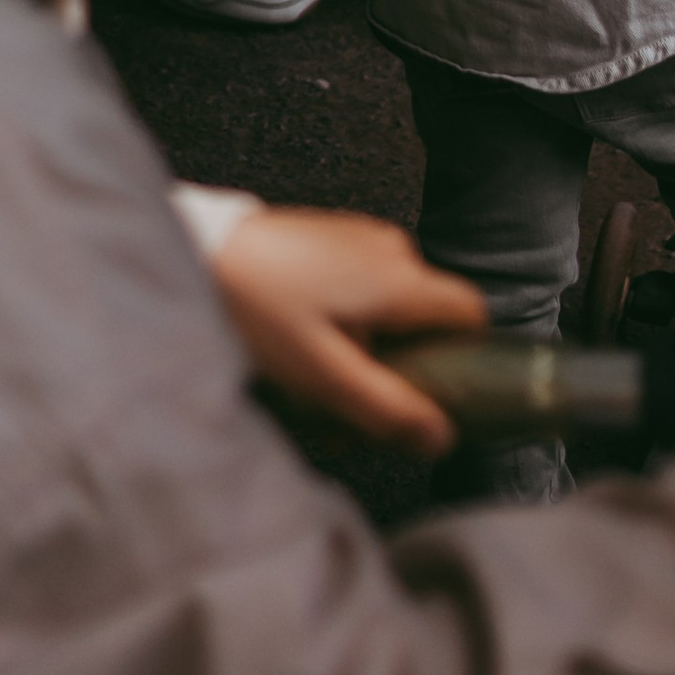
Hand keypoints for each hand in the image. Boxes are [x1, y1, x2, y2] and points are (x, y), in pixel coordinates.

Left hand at [209, 208, 484, 454]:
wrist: (204, 252)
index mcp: (401, 279)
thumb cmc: (261, 313)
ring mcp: (362, 237)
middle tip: (347, 417)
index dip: (462, 359)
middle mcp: (392, 249)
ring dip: (367, 353)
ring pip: (392, 308)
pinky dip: (348, 323)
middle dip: (397, 373)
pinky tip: (305, 349)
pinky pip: (364, 286)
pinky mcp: (334, 238)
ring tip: (315, 390)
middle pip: (426, 321)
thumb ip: (387, 408)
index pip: (471, 314)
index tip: (428, 396)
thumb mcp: (325, 377)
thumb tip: (442, 438)